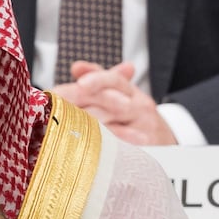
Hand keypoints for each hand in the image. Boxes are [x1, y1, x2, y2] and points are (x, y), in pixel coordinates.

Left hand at [51, 61, 178, 145]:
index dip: (97, 80)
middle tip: (53, 109)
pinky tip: (81, 146)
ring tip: (59, 128)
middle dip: (77, 105)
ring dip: (81, 126)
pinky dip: (98, 146)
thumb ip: (99, 80)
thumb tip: (77, 67)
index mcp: (133, 93)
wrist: (166, 145)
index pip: (115, 80)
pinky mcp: (144, 151)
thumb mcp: (123, 97)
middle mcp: (141, 108)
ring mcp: (143, 130)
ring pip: (108, 125)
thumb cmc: (135, 120)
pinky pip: (116, 147)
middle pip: (107, 102)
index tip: (80, 83)